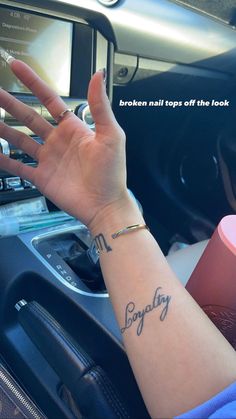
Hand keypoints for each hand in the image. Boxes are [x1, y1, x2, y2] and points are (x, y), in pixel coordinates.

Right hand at [0, 59, 127, 226]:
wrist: (105, 205)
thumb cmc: (112, 172)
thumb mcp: (111, 135)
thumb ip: (100, 106)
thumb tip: (97, 75)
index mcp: (73, 128)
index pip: (48, 100)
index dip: (33, 82)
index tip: (17, 68)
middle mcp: (58, 142)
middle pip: (29, 117)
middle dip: (10, 103)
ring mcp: (49, 160)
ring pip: (20, 140)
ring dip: (4, 129)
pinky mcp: (42, 178)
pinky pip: (19, 167)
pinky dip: (5, 160)